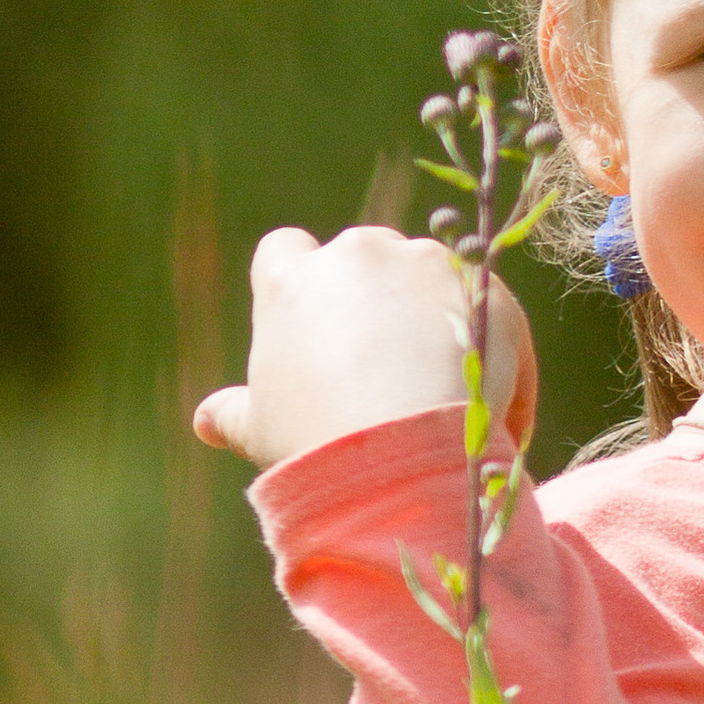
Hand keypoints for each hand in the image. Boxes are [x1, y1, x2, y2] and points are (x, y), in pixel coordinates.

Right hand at [192, 226, 536, 470]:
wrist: (398, 451)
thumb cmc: (315, 440)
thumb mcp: (261, 429)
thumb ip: (233, 413)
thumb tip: (204, 422)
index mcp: (290, 278)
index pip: (286, 252)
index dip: (306, 284)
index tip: (323, 329)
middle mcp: (356, 253)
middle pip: (366, 256)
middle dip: (379, 298)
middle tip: (391, 367)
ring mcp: (423, 263)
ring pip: (433, 275)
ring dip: (440, 318)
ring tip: (449, 396)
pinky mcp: (486, 287)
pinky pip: (494, 312)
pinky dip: (499, 355)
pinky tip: (498, 414)